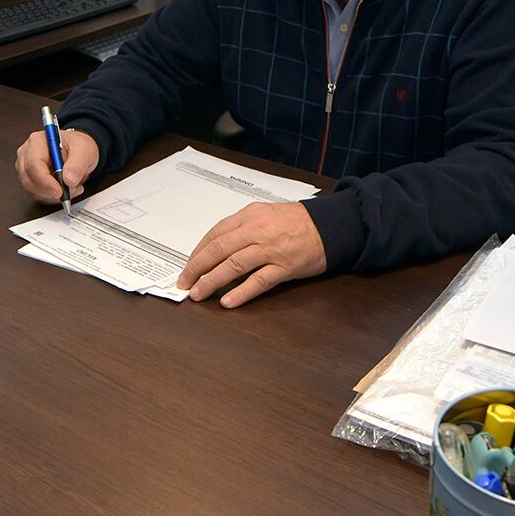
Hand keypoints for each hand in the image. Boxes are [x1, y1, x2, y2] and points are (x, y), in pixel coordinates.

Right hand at [15, 128, 99, 204]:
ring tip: (71, 188)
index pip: (33, 163)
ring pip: (32, 189)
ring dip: (52, 195)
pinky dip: (51, 197)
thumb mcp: (84, 150)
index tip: (60, 191)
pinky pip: (36, 194)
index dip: (45, 181)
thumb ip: (77, 164)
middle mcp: (27, 153)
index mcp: (38, 141)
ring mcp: (26, 167)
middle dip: (50, 190)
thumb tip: (68, 179)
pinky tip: (64, 190)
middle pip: (29, 178)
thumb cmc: (77, 146)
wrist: (78, 152)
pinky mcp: (30, 179)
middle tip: (70, 191)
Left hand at [178, 202, 326, 307]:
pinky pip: (259, 281)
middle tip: (185, 283)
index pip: (215, 235)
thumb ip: (241, 228)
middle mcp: (257, 231)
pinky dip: (241, 292)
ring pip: (234, 265)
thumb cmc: (296, 221)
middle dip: (197, 268)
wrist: (329, 225)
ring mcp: (271, 249)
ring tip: (199, 293)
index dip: (197, 253)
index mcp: (249, 216)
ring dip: (212, 281)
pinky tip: (228, 301)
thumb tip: (216, 248)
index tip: (188, 266)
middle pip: (218, 250)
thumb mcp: (264, 214)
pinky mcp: (285, 267)